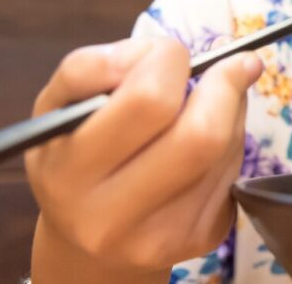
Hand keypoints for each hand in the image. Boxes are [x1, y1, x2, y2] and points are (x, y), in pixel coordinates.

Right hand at [25, 37, 261, 279]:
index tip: (168, 52)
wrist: (84, 239)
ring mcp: (162, 237)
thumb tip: (165, 51)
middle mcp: (112, 218)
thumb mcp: (56, 105)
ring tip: (210, 102)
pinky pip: (235, 172)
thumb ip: (91, 67)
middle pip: (203, 134)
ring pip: (228, 149)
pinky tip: (208, 142)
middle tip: (224, 66)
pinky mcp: (201, 240)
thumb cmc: (71, 155)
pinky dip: (232, 142)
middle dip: (224, 84)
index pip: (149, 99)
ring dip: (231, 111)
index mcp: (69, 174)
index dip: (168, 58)